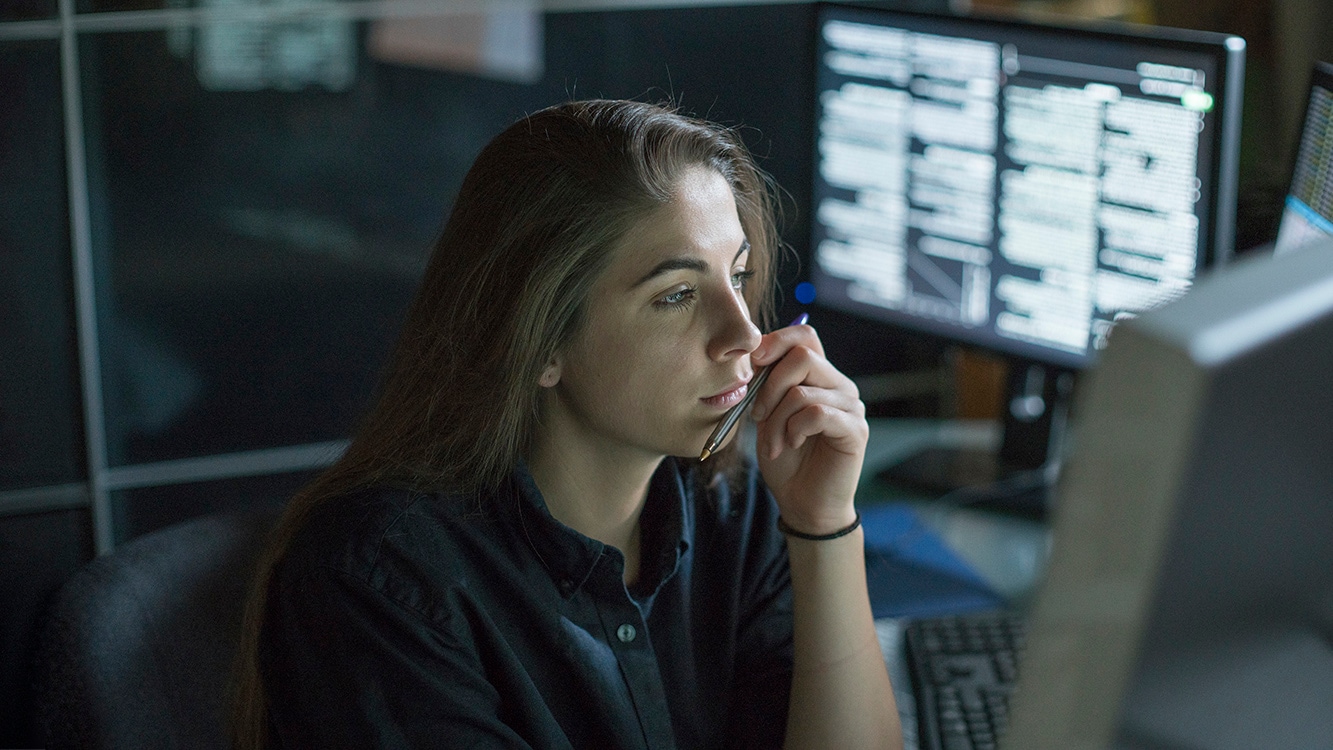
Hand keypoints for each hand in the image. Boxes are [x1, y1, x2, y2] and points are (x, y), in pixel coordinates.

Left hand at [748, 323, 866, 535]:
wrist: (802, 502)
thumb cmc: (785, 458)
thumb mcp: (767, 415)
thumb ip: (765, 383)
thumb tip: (753, 351)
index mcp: (819, 376)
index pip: (805, 335)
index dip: (775, 341)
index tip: (752, 364)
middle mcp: (839, 384)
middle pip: (802, 355)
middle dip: (768, 386)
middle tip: (757, 416)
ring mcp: (851, 406)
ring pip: (803, 390)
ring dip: (777, 419)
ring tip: (774, 443)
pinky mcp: (855, 429)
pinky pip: (817, 413)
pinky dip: (794, 429)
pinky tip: (791, 445)